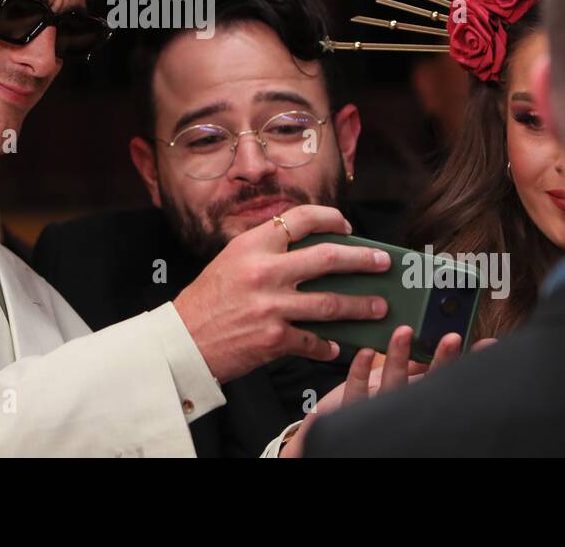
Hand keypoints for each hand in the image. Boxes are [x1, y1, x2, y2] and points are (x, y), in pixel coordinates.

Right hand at [173, 205, 390, 383]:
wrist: (182, 341)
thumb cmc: (206, 300)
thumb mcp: (231, 261)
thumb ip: (266, 252)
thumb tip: (311, 252)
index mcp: (253, 245)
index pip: (300, 218)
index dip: (330, 218)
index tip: (346, 225)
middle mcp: (265, 271)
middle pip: (329, 258)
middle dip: (363, 259)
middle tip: (382, 262)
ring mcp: (272, 306)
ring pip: (331, 303)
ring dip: (361, 305)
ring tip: (379, 306)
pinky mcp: (275, 338)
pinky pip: (314, 341)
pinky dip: (327, 345)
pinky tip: (336, 345)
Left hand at [278, 329, 496, 456]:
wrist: (349, 448)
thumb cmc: (382, 424)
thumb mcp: (408, 398)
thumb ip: (423, 377)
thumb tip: (446, 352)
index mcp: (420, 406)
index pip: (447, 382)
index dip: (465, 363)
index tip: (486, 345)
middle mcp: (403, 412)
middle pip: (428, 385)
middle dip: (442, 361)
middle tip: (453, 338)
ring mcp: (378, 414)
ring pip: (392, 385)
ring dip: (398, 356)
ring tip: (405, 332)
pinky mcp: (351, 417)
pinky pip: (356, 392)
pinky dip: (361, 371)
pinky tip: (366, 353)